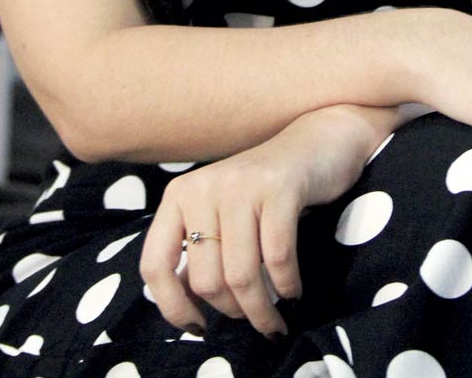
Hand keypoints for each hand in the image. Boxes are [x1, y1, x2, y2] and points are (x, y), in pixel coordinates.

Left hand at [139, 104, 375, 338]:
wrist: (317, 143)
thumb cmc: (264, 193)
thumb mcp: (221, 217)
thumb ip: (199, 254)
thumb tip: (186, 308)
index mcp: (179, 196)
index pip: (154, 265)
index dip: (173, 307)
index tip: (199, 328)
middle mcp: (201, 187)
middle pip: (206, 280)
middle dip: (233, 312)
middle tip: (255, 317)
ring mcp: (239, 185)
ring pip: (241, 276)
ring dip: (262, 312)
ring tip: (275, 320)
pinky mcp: (277, 187)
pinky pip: (276, 257)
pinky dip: (287, 286)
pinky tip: (294, 293)